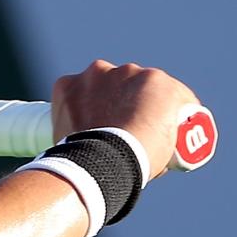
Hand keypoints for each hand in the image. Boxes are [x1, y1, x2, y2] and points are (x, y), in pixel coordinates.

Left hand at [50, 60, 199, 181]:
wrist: (101, 167)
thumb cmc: (138, 161)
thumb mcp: (168, 144)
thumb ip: (159, 126)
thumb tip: (149, 135)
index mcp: (158, 82)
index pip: (158, 91)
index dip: (152, 110)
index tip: (144, 125)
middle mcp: (129, 70)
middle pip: (128, 83)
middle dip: (125, 101)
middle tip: (119, 128)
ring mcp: (96, 75)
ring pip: (99, 83)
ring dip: (99, 99)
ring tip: (96, 129)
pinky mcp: (68, 84)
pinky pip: (71, 90)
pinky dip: (72, 104)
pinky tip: (76, 125)